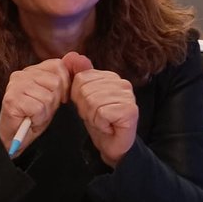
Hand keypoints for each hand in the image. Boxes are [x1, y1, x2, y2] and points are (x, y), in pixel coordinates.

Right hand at [0, 58, 71, 154]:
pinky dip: (38, 118)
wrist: (15, 139)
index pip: (58, 65)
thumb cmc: (35, 116)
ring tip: (36, 115)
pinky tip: (30, 120)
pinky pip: (38, 108)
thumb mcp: (54, 94)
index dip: (64, 85)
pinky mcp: (11, 100)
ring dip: (46, 111)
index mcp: (33, 70)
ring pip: (48, 96)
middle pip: (56, 82)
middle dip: (55, 100)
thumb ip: (66, 76)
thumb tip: (78, 57)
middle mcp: (21, 74)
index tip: (58, 98)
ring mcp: (15, 86)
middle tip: (43, 109)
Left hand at [65, 52, 138, 166]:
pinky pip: (102, 113)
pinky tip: (108, 126)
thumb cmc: (99, 121)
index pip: (80, 78)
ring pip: (93, 101)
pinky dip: (100, 123)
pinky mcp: (130, 111)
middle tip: (96, 116)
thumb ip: (79, 75)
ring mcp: (128, 96)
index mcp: (110, 77)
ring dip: (92, 117)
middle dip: (85, 108)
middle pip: (85, 90)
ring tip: (102, 121)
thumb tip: (72, 56)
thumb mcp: (84, 97)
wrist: (112, 145)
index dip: (78, 97)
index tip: (89, 107)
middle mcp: (122, 83)